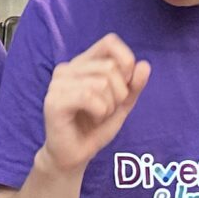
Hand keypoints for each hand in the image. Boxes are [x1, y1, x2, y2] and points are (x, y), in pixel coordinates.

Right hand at [38, 35, 149, 176]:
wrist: (75, 155)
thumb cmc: (95, 128)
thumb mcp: (122, 104)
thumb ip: (134, 85)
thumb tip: (144, 65)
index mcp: (82, 63)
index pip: (110, 42)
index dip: (125, 61)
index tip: (124, 84)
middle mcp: (67, 68)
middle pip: (110, 67)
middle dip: (119, 94)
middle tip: (106, 110)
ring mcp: (57, 84)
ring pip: (102, 83)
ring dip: (109, 106)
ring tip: (97, 116)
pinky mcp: (54, 101)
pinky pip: (89, 96)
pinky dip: (100, 112)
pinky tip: (91, 119)